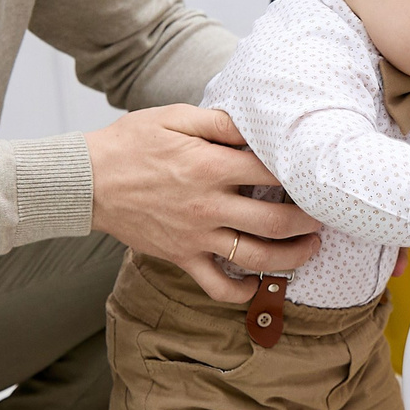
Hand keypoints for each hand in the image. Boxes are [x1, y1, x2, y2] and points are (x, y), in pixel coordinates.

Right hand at [85, 106, 320, 302]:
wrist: (86, 181)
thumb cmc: (129, 144)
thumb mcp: (174, 117)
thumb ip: (219, 122)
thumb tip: (255, 127)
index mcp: (211, 166)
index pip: (272, 173)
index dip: (299, 174)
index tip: (313, 174)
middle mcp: (209, 205)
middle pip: (277, 221)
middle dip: (309, 221)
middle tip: (323, 216)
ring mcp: (196, 236)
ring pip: (256, 257)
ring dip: (292, 258)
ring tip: (310, 250)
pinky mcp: (181, 257)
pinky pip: (217, 286)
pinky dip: (241, 292)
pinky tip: (257, 285)